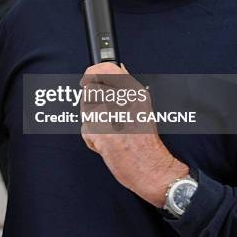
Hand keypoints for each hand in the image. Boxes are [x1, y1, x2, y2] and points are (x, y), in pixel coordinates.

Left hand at [80, 62, 188, 206]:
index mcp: (134, 93)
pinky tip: (107, 143)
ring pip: (86, 110)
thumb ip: (127, 88)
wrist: (151, 167)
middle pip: (90, 90)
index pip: (107, 69)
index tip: (87, 78)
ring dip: (92, 121)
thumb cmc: (147, 142)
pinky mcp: (97, 132)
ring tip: (110, 131)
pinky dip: (92, 138)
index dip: (93, 71)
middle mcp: (121, 101)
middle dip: (92, 103)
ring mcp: (108, 116)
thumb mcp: (144, 107)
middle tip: (105, 117)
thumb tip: (118, 68)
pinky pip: (86, 129)